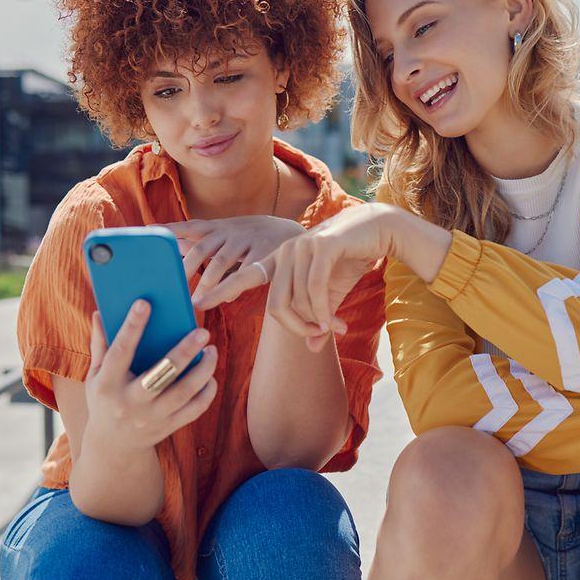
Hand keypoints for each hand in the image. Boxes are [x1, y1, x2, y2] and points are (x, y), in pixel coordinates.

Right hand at [83, 300, 217, 453]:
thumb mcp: (94, 376)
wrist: (113, 448)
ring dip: (203, 369)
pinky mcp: (169, 427)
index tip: (145, 302)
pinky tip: (211, 375)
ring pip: (184, 392)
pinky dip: (207, 391)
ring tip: (211, 349)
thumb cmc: (105, 400)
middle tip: (203, 332)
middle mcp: (130, 403)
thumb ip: (100, 345)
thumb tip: (100, 312)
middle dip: (184, 351)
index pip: (120, 352)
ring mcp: (151, 417)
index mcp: (107, 385)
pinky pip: (195, 409)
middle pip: (162, 374)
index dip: (132, 327)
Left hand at [162, 216, 305, 303]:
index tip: (148, 234)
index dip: (170, 230)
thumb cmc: (251, 238)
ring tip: (196, 303)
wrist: (292, 234)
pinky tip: (226, 298)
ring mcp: (249, 240)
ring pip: (221, 261)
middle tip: (172, 289)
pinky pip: (246, 270)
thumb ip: (201, 239)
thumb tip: (172, 245)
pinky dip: (235, 285)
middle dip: (185, 269)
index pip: (191, 227)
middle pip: (202, 248)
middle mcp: (231, 231)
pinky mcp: (266, 252)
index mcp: (219, 227)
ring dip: (207, 283)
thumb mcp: (228, 233)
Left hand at [192, 203, 394, 349]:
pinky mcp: (322, 245)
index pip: (248, 275)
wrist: (379, 230)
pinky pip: (315, 288)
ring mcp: (302, 246)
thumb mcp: (332, 293)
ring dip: (319, 322)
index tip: (201, 300)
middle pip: (276, 306)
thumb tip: (311, 349)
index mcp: (280, 258)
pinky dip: (324, 311)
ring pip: (299, 301)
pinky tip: (336, 323)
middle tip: (320, 333)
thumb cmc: (351, 259)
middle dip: (297, 328)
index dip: (224, 288)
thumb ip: (318, 318)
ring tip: (338, 327)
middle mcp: (286, 250)